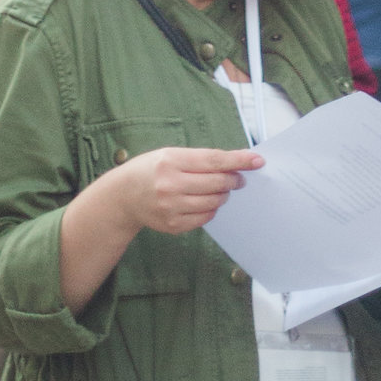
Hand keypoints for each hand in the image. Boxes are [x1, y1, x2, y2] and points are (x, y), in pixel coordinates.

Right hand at [122, 145, 263, 235]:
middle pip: (217, 183)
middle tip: (238, 179)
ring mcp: (171, 208)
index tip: (257, 161)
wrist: (123, 196)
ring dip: (223, 195)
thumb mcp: (171, 155)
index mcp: (171, 161)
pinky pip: (204, 218)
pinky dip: (211, 209)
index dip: (238, 161)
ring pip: (213, 202)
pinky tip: (205, 202)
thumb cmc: (151, 170)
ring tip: (220, 190)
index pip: (214, 161)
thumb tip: (235, 164)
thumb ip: (200, 159)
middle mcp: (170, 185)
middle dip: (233, 180)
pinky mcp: (173, 225)